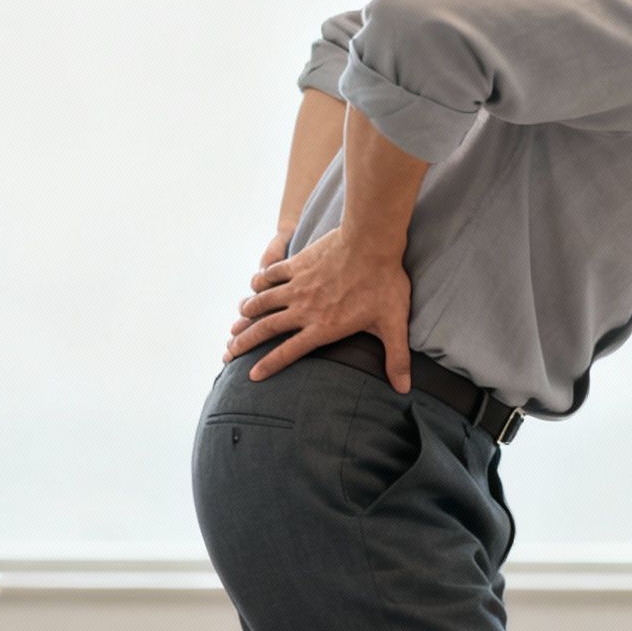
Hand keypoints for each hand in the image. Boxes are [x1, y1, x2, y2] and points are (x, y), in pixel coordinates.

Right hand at [223, 223, 411, 392]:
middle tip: (227, 352)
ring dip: (247, 314)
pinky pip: (271, 275)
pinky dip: (259, 283)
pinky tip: (253, 287)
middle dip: (245, 342)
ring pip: (264, 303)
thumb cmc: (384, 282)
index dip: (269, 365)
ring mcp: (298, 285)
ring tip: (234, 325)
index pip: (289, 352)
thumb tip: (404, 389)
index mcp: (323, 327)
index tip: (251, 375)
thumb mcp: (394, 324)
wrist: (372, 241)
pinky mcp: (298, 264)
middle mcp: (304, 309)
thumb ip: (397, 358)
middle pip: (267, 329)